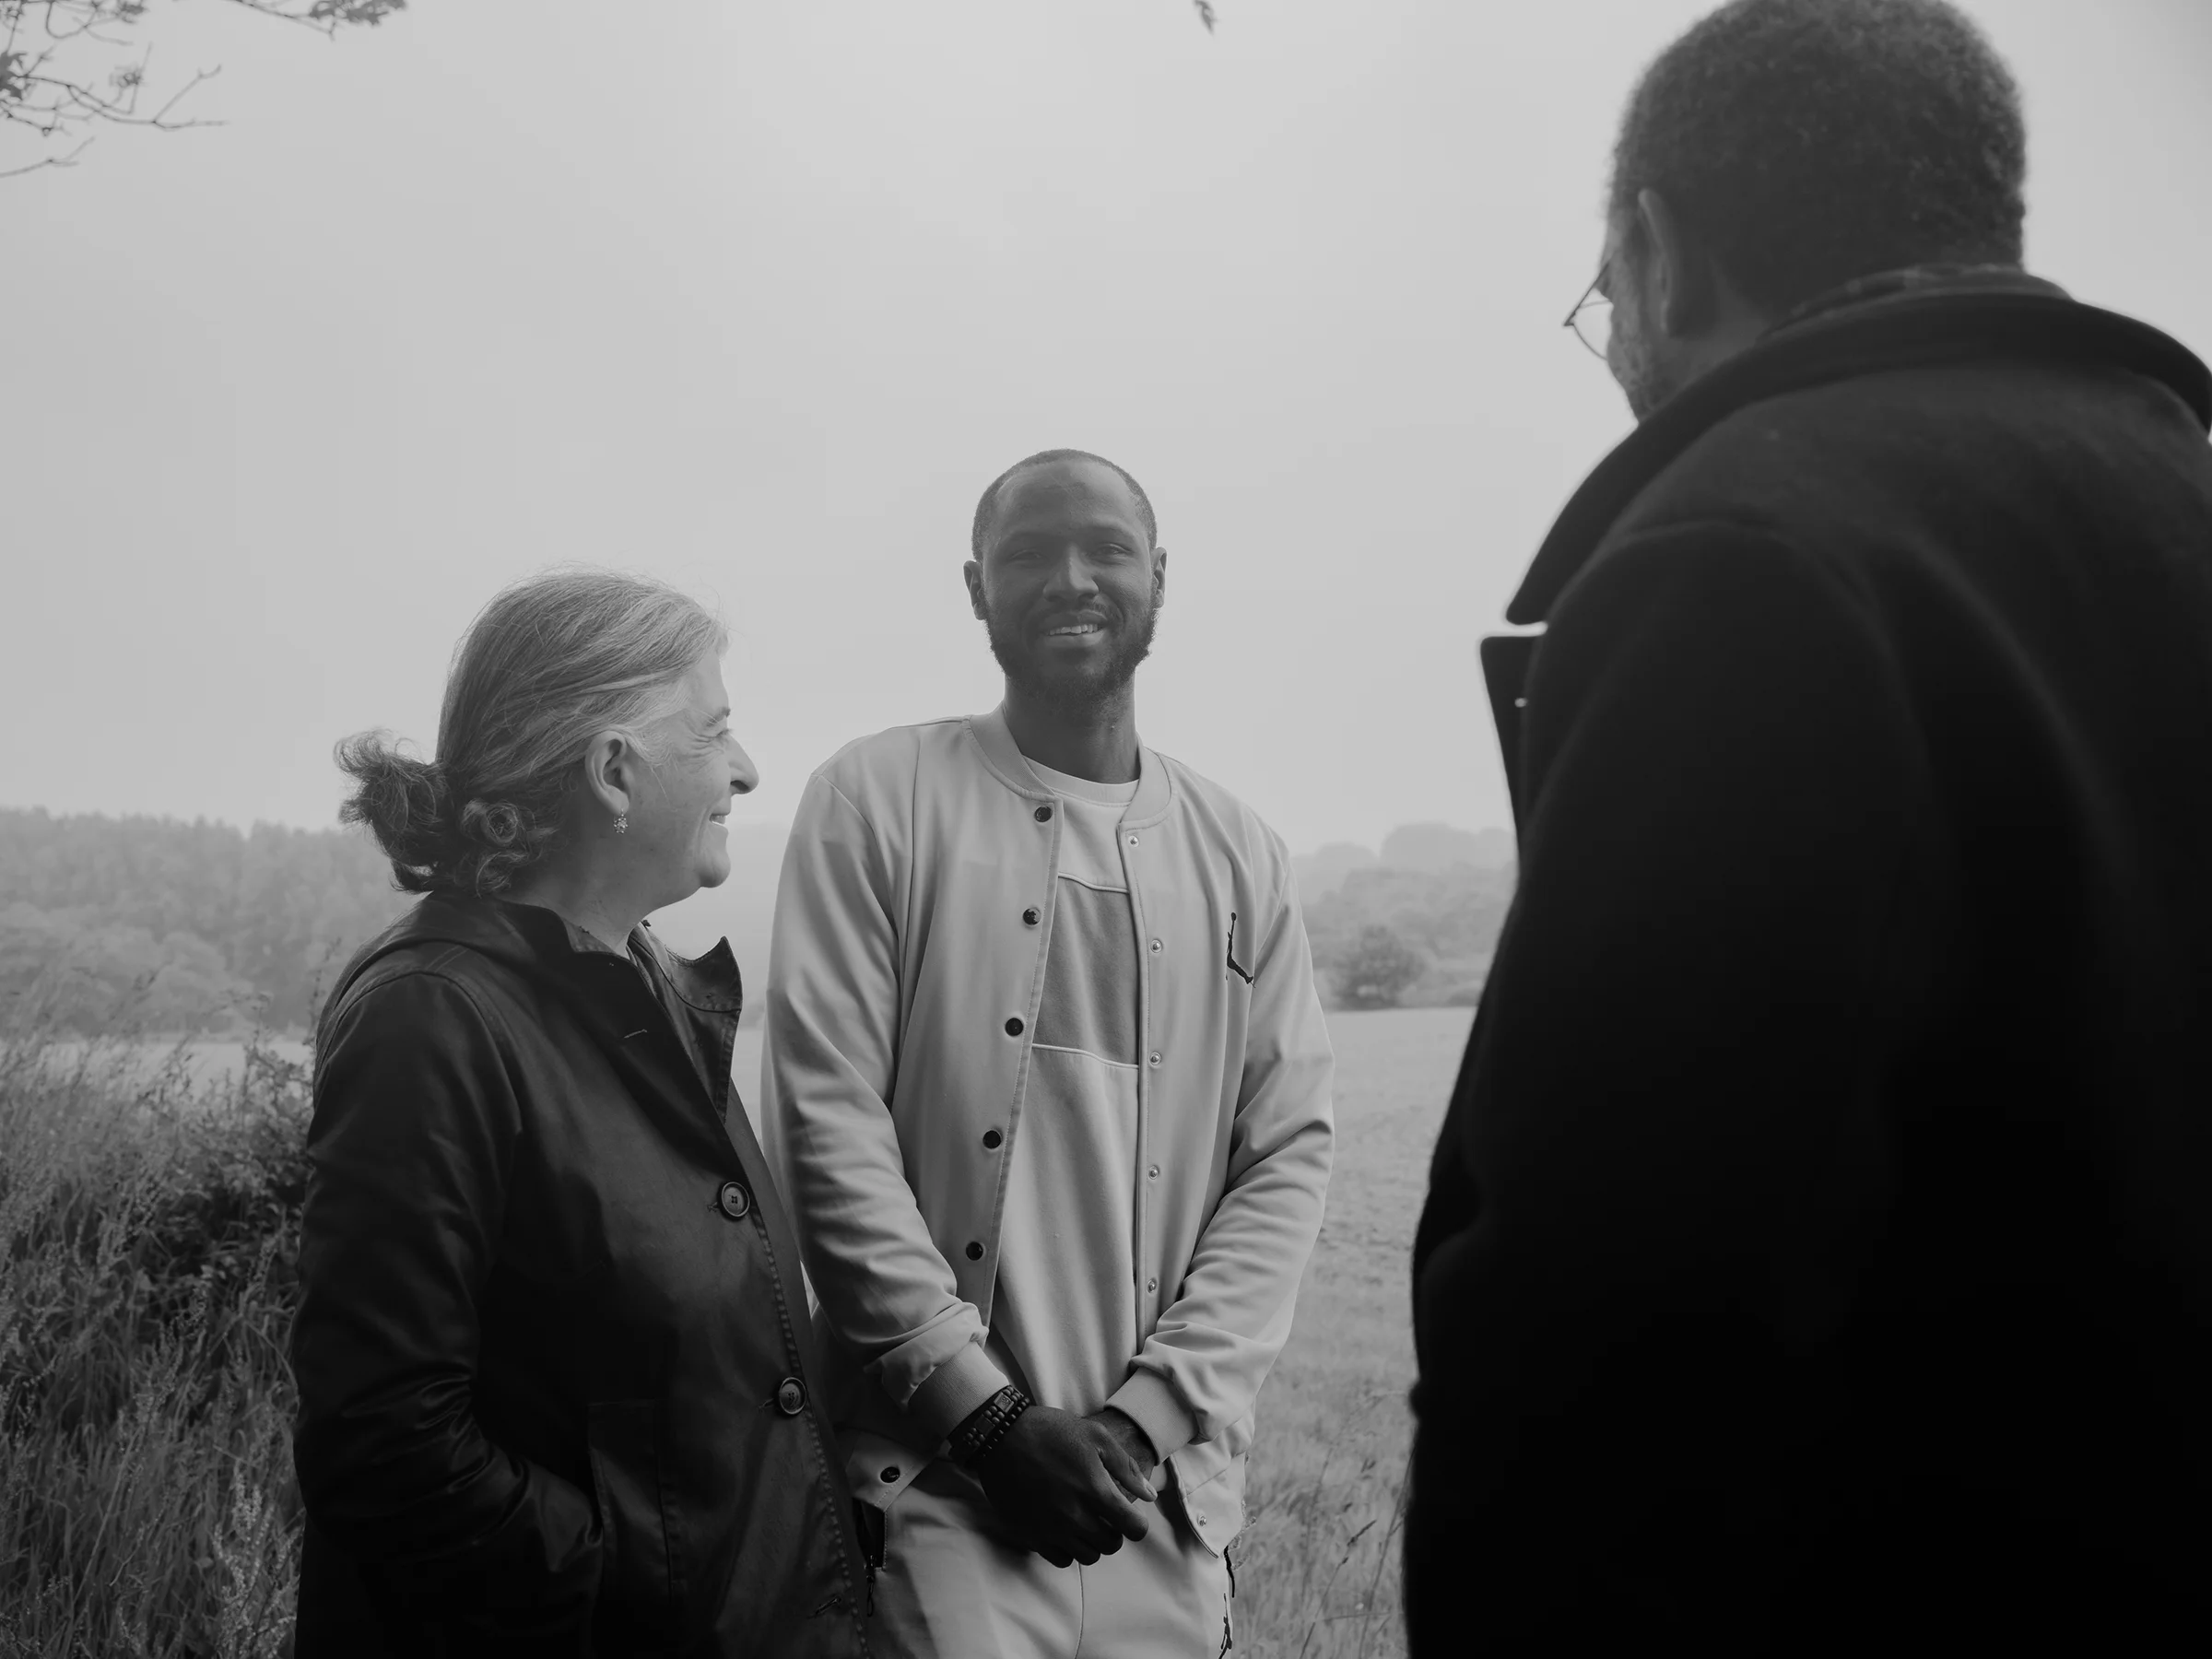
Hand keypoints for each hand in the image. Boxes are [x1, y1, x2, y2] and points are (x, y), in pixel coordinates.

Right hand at [972, 1405, 1155, 1566]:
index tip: (1131, 1516)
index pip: (1133, 1528)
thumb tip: (1149, 1495)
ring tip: (1086, 1522)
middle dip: (1115, 1532)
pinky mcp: (1031, 1534)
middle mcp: (1075, 1515)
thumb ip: (1126, 1467)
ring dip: (1093, 1543)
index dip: (1138, 1524)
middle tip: (1106, 1516)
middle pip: (1111, 1546)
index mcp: (1095, 1490)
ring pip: (1087, 1556)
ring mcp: (1051, 1528)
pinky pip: (1060, 1559)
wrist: (1001, 1436)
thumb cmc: (1051, 1431)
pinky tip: (1065, 1530)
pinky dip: (1069, 1550)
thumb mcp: (1096, 1436)